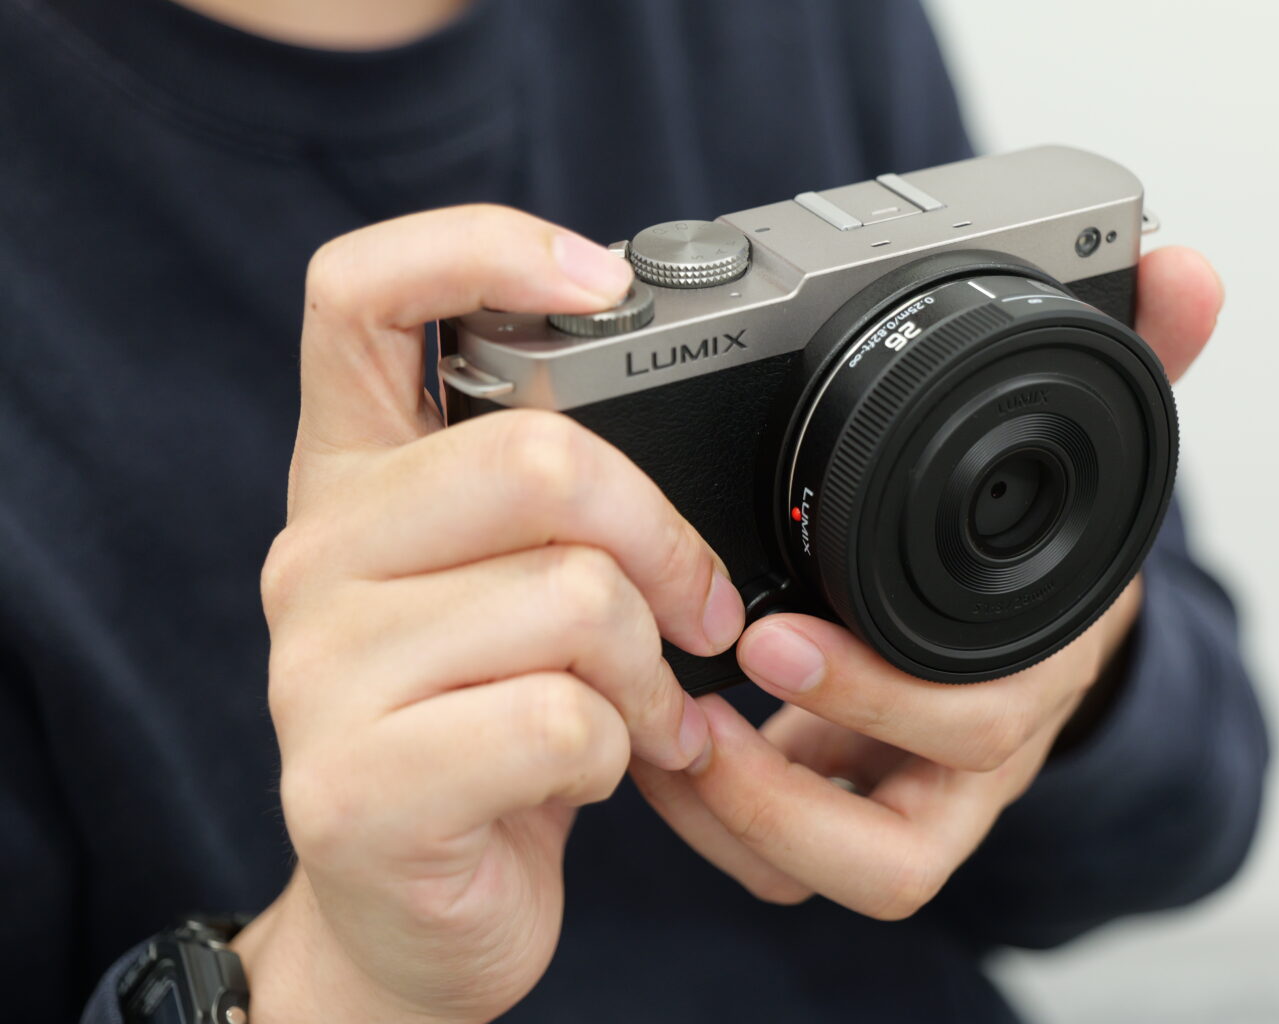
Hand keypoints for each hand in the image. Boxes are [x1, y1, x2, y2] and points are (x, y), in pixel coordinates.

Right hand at [232, 206, 743, 1022]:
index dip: (478, 249)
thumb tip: (662, 441)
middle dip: (664, 543)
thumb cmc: (488, 734)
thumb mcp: (511, 591)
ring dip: (651, 675)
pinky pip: (559, 719)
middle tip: (699, 613)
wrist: (420, 910)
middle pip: (537, 461)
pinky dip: (617, 752)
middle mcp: (315, 555)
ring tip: (640, 716)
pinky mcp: (355, 785)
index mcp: (352, 480)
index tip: (598, 282)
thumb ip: (548, 505)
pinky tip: (592, 772)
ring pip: (572, 600)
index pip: (358, 295)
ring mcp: (318, 674)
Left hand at [630, 247, 1222, 917]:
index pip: (977, 727)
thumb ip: (1142, 359)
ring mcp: (917, 792)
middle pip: (900, 849)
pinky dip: (726, 814)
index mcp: (1033, 673)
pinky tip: (666, 744)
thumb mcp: (1101, 454)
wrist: (1060, 631)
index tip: (774, 641)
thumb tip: (1187, 269)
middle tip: (691, 719)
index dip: (878, 702)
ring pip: (837, 873)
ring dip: (740, 825)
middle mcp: (978, 757)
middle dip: (784, 796)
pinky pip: (793, 850)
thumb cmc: (1060, 554)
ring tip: (660, 745)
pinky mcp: (858, 797)